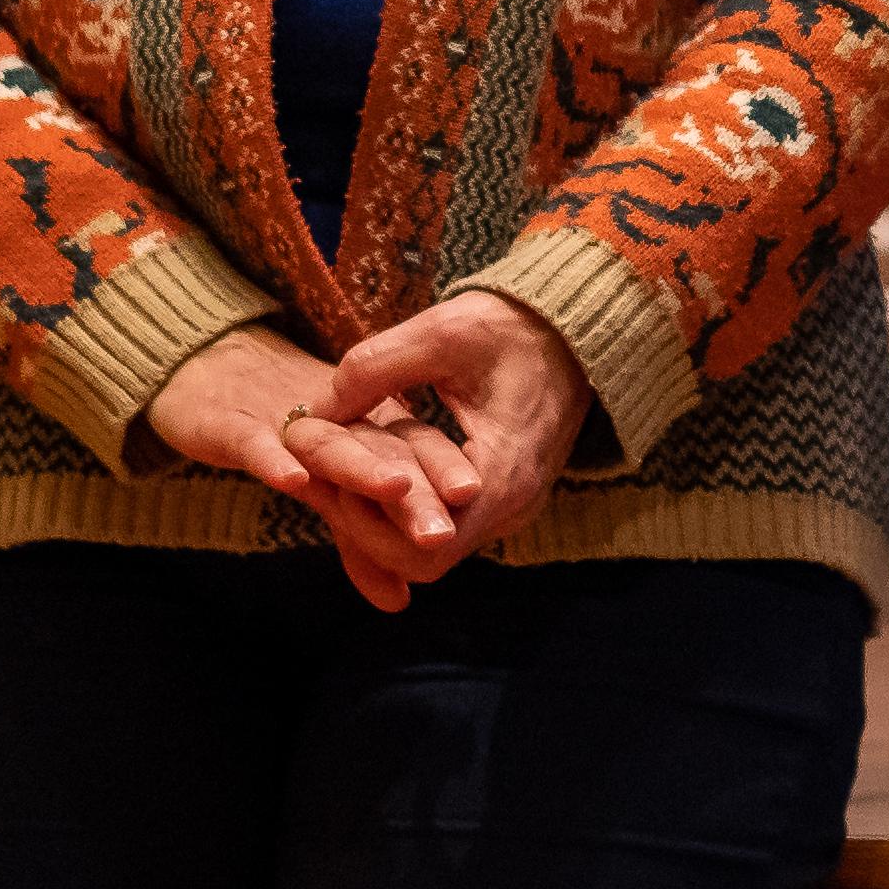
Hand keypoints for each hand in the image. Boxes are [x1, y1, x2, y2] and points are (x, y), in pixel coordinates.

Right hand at [141, 321, 480, 609]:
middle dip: (415, 489)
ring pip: (329, 442)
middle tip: (446, 524)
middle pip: (380, 451)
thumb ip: (360, 539)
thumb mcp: (325, 484)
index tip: (479, 500)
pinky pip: (254, 442)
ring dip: (361, 467)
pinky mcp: (232, 425)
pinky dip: (274, 459)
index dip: (441, 472)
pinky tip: (295, 480)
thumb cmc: (279, 434)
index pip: (411, 448)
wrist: (209, 374)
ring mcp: (282, 422)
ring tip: (398, 489)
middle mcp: (333, 421)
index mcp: (362, 427)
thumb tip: (401, 600)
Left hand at [327, 289, 595, 571]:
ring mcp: (512, 508)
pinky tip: (378, 470)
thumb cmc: (512, 328)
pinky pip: (447, 525)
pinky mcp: (504, 499)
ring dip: (383, 519)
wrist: (575, 330)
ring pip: (431, 549)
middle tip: (329, 479)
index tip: (332, 476)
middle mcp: (513, 507)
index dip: (366, 522)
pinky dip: (406, 508)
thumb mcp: (441, 333)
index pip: (424, 547)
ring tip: (345, 471)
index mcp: (505, 475)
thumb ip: (373, 369)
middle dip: (366, 527)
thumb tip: (313, 411)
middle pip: (422, 560)